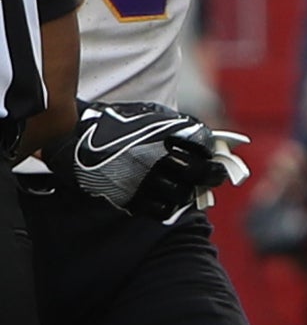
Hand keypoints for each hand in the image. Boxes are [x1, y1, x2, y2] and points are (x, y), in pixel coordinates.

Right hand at [58, 102, 250, 216]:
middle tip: (212, 177)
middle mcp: (161, 155)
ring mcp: (145, 177)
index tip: (215, 158)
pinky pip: (161, 210)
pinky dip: (168, 207)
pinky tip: (166, 200)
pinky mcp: (130, 196)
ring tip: (188, 189)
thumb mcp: (152, 114)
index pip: (206, 147)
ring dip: (189, 193)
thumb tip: (208, 144)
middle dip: (211, 176)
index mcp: (169, 131)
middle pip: (202, 174)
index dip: (213, 155)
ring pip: (183, 194)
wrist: (74, 135)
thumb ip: (180, 126)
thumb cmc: (118, 123)